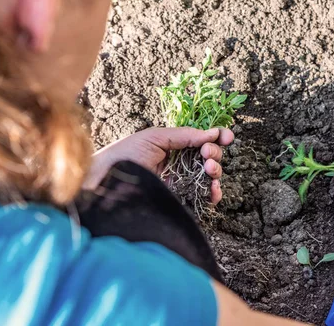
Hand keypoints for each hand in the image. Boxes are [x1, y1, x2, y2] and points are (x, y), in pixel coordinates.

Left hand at [84, 127, 234, 203]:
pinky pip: (203, 197)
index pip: (201, 140)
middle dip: (214, 153)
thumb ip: (184, 135)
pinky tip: (213, 190)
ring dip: (216, 170)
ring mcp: (180, 181)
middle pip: (208, 156)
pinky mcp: (179, 199)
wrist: (106, 183)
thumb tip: (211, 134)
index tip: (227, 136)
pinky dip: (213, 193)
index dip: (216, 137)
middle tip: (207, 154)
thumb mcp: (154, 137)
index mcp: (173, 145)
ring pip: (209, 176)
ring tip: (209, 170)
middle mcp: (179, 162)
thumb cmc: (125, 155)